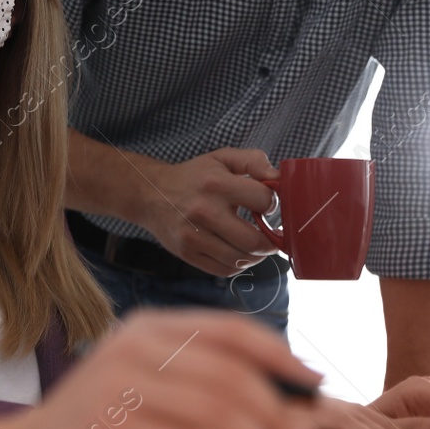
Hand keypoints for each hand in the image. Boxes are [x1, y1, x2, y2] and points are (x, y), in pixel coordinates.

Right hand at [0, 310, 323, 428]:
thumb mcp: (142, 391)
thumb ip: (195, 384)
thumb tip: (277, 404)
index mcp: (147, 329)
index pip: (230, 330)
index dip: (280, 356)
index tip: (313, 383)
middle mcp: (132, 346)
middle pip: (231, 375)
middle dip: (276, 418)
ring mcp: (116, 384)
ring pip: (214, 410)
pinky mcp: (104, 428)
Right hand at [140, 148, 278, 275]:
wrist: (151, 194)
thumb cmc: (194, 176)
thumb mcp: (222, 158)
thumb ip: (253, 161)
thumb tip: (278, 179)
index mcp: (216, 183)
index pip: (264, 201)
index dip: (273, 204)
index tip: (268, 206)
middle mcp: (204, 211)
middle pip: (254, 241)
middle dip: (271, 242)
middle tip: (273, 237)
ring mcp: (193, 235)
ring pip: (240, 259)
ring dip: (256, 256)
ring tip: (256, 245)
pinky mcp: (187, 252)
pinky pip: (224, 270)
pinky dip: (238, 265)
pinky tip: (238, 253)